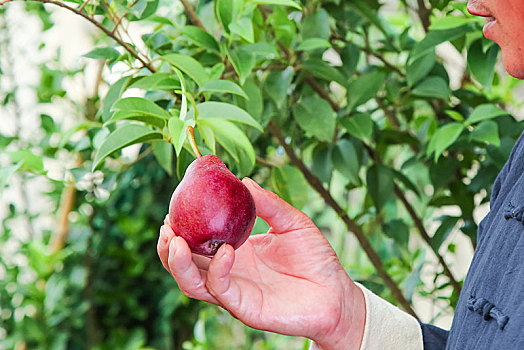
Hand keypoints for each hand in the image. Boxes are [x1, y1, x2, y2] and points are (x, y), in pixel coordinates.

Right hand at [157, 178, 365, 348]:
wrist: (336, 292)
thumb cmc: (315, 258)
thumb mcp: (292, 222)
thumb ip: (268, 203)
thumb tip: (243, 179)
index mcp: (234, 250)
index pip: (197, 241)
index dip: (182, 227)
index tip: (176, 206)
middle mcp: (228, 272)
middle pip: (184, 263)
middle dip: (168, 246)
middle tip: (167, 226)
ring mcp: (234, 291)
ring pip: (192, 282)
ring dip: (177, 262)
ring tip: (174, 239)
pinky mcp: (244, 307)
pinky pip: (221, 290)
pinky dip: (217, 271)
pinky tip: (226, 251)